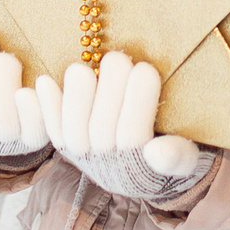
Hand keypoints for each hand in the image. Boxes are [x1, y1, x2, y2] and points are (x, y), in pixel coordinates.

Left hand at [34, 51, 209, 205]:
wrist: (153, 169)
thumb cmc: (175, 150)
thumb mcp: (186, 157)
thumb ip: (176, 156)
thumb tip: (157, 151)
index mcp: (141, 171)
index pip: (135, 139)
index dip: (138, 104)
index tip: (146, 68)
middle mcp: (109, 170)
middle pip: (102, 132)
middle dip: (108, 92)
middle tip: (117, 58)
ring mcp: (87, 159)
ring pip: (74, 134)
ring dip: (74, 99)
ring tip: (80, 68)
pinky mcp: (68, 147)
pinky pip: (53, 132)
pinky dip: (47, 107)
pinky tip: (43, 81)